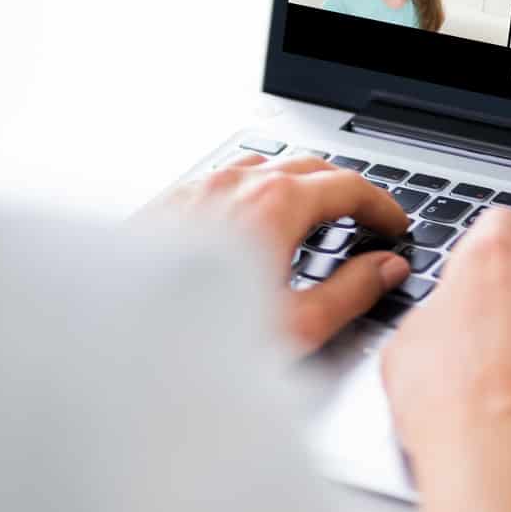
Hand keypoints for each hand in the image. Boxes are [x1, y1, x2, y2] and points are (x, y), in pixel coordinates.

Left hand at [150, 154, 409, 353]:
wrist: (115, 342)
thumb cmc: (194, 344)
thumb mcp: (295, 326)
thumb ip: (351, 292)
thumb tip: (386, 269)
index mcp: (275, 205)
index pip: (349, 187)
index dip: (382, 206)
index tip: (395, 224)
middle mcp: (236, 184)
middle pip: (311, 167)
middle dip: (346, 191)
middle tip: (367, 220)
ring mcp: (200, 187)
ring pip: (266, 167)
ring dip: (301, 185)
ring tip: (316, 218)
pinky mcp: (171, 202)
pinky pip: (226, 179)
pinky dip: (258, 190)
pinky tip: (256, 223)